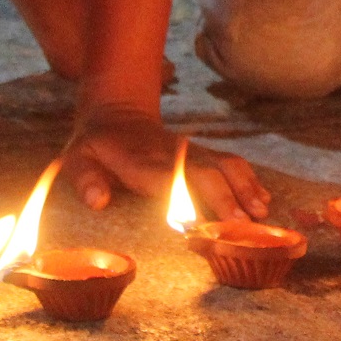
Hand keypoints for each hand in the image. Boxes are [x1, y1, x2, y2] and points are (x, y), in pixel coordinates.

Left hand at [63, 103, 270, 219]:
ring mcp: (190, 151)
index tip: (207, 223)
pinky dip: (248, 179)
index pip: (173, 179)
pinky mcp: (200, 152)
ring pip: (226, 164)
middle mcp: (174, 155)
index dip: (191, 198)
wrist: (116, 113)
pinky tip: (261, 199)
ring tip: (263, 214)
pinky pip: (230, 162)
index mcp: (144, 162)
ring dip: (246, 187)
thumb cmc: (95, 146)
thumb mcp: (77, 159)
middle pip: (209, 172)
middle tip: (248, 227)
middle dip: (230, 197)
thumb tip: (98, 201)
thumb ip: (85, 179)